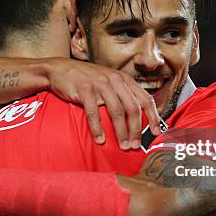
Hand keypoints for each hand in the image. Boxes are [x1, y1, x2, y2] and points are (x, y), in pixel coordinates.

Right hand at [46, 58, 160, 148]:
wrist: (60, 69)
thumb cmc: (86, 79)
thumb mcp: (108, 82)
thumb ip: (121, 94)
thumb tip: (136, 118)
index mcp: (124, 79)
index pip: (145, 99)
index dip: (153, 116)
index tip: (156, 132)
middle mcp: (115, 80)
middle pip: (132, 108)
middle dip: (136, 130)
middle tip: (135, 145)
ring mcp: (100, 84)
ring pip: (116, 111)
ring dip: (121, 132)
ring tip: (122, 146)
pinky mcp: (85, 89)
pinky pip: (94, 112)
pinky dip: (98, 128)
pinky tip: (100, 139)